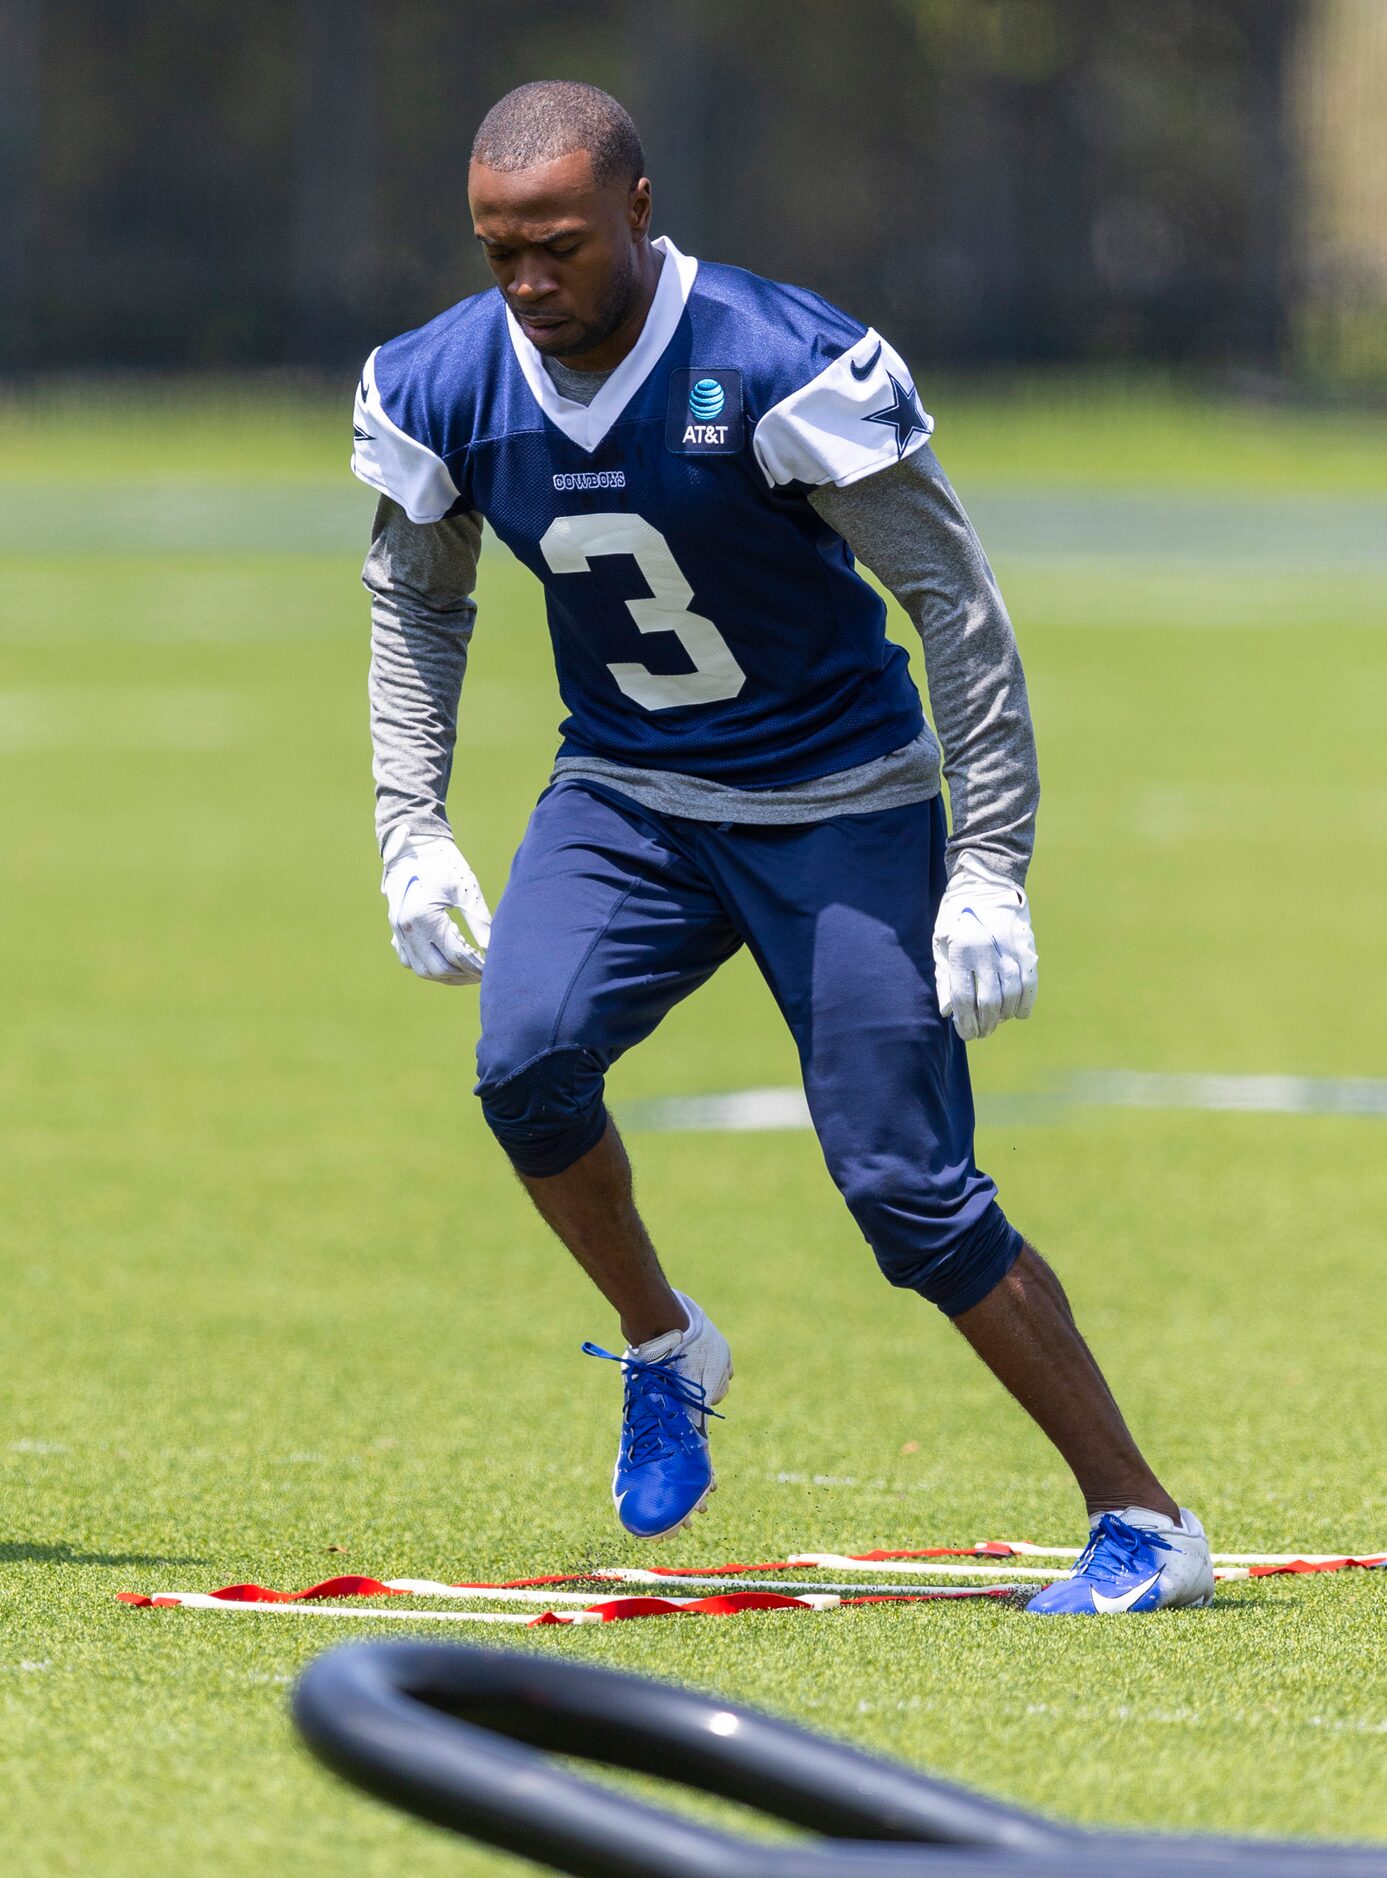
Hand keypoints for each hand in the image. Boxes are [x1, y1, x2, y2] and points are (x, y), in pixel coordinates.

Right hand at [381, 832, 491, 984]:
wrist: (414, 847)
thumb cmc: (444, 864)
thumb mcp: (466, 890)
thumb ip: (480, 922)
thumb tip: (495, 950)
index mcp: (424, 916)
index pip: (455, 955)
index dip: (477, 966)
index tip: (492, 969)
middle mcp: (406, 928)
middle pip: (438, 969)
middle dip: (463, 975)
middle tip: (483, 973)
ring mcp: (397, 931)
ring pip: (422, 970)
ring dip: (446, 975)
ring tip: (468, 971)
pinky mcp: (395, 930)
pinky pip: (409, 961)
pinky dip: (428, 967)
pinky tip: (447, 962)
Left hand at [932, 853, 1037, 1041]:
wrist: (986, 883)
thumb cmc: (956, 915)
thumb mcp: (941, 941)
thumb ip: (944, 977)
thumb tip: (949, 1012)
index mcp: (962, 950)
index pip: (965, 998)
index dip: (966, 1021)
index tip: (966, 1033)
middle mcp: (987, 952)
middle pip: (989, 1002)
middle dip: (985, 1024)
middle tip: (980, 1032)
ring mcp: (1010, 951)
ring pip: (1011, 996)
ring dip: (1003, 1016)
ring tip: (995, 1023)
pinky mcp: (1027, 949)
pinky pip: (1030, 984)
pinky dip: (1025, 1003)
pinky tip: (1018, 1014)